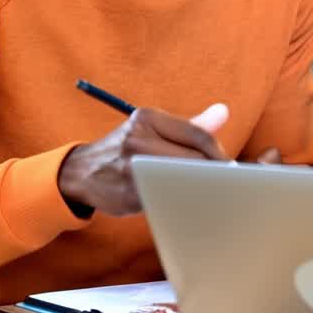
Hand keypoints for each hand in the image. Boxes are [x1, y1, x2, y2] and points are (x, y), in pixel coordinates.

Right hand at [58, 103, 229, 215]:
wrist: (82, 172)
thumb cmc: (129, 149)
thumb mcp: (155, 128)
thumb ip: (192, 125)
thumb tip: (224, 111)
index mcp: (148, 117)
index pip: (198, 135)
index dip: (219, 153)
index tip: (230, 167)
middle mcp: (138, 138)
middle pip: (192, 157)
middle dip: (212, 172)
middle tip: (225, 183)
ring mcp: (131, 165)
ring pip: (182, 178)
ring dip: (200, 187)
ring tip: (209, 191)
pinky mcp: (128, 191)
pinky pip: (166, 196)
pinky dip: (182, 199)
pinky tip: (188, 201)